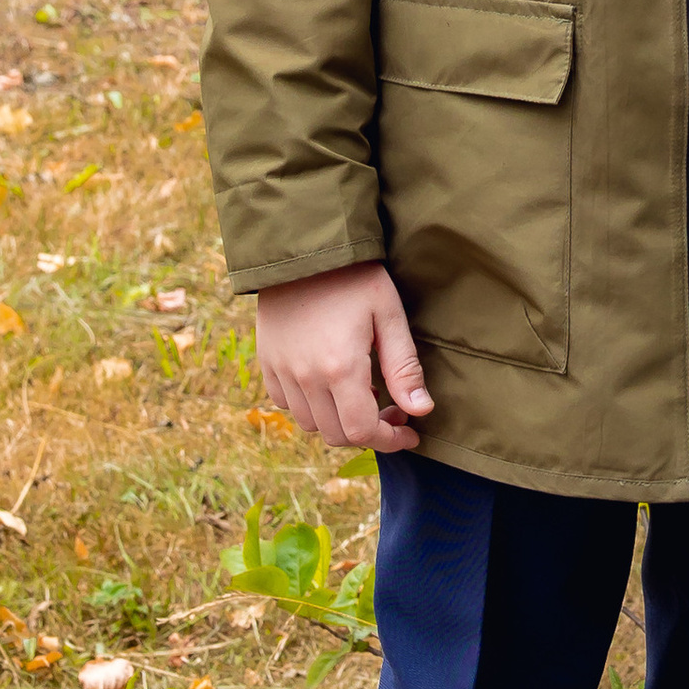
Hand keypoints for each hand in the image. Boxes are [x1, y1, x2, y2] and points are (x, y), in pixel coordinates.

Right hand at [253, 261, 431, 456]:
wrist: (302, 248)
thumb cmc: (354, 277)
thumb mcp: (389, 315)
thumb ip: (404, 368)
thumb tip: (421, 411)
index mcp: (340, 368)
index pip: (362, 432)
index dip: (389, 440)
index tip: (411, 433)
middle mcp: (306, 378)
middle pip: (336, 434)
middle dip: (369, 432)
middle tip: (392, 410)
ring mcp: (282, 371)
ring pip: (311, 423)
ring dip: (339, 420)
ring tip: (362, 393)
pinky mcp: (267, 361)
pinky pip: (286, 403)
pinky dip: (310, 405)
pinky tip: (329, 383)